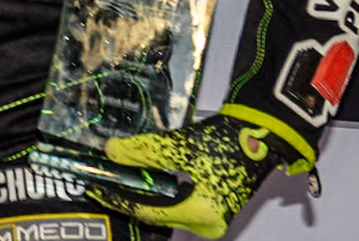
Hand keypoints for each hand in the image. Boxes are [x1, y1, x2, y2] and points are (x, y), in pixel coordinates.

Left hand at [88, 113, 283, 238]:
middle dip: (129, 198)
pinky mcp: (214, 208)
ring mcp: (213, 218)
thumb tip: (111, 152)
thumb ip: (143, 151)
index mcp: (202, 214)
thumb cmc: (228, 142)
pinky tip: (143, 180)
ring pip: (166, 210)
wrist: (261, 134)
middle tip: (103, 184)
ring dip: (143, 195)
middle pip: (156, 214)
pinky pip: (177, 205)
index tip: (97, 188)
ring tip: (118, 179)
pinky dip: (159, 193)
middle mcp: (208, 224)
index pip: (147, 211)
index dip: (119, 200)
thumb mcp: (181, 146)